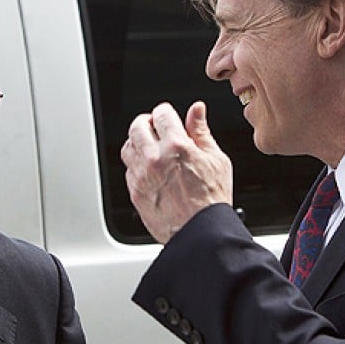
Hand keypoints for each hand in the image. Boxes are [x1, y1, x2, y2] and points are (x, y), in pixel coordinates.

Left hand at [121, 101, 232, 243]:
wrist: (201, 233)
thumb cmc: (212, 201)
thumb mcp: (216, 160)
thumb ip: (202, 132)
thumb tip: (197, 110)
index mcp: (177, 147)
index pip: (161, 114)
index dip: (166, 112)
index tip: (168, 116)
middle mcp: (155, 159)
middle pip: (137, 126)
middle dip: (147, 122)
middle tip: (155, 127)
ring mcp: (142, 177)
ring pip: (128, 147)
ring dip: (137, 142)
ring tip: (150, 147)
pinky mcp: (135, 193)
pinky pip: (128, 171)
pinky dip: (136, 165)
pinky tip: (149, 169)